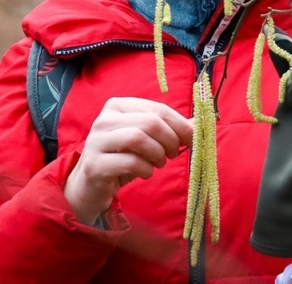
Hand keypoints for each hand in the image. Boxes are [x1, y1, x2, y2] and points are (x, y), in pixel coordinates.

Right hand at [64, 97, 192, 225]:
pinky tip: (146, 172)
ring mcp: (96, 141)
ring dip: (157, 154)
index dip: (180, 124)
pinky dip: (145, 169)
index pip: (157, 109)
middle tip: (173, 153)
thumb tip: (199, 123)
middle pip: (149, 122)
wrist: (91, 185)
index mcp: (118, 106)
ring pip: (138, 138)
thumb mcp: (146, 140)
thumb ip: (169, 129)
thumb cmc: (122, 158)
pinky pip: (129, 162)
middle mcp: (104, 119)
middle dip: (169, 139)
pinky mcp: (94, 165)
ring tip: (159, 163)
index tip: (193, 139)